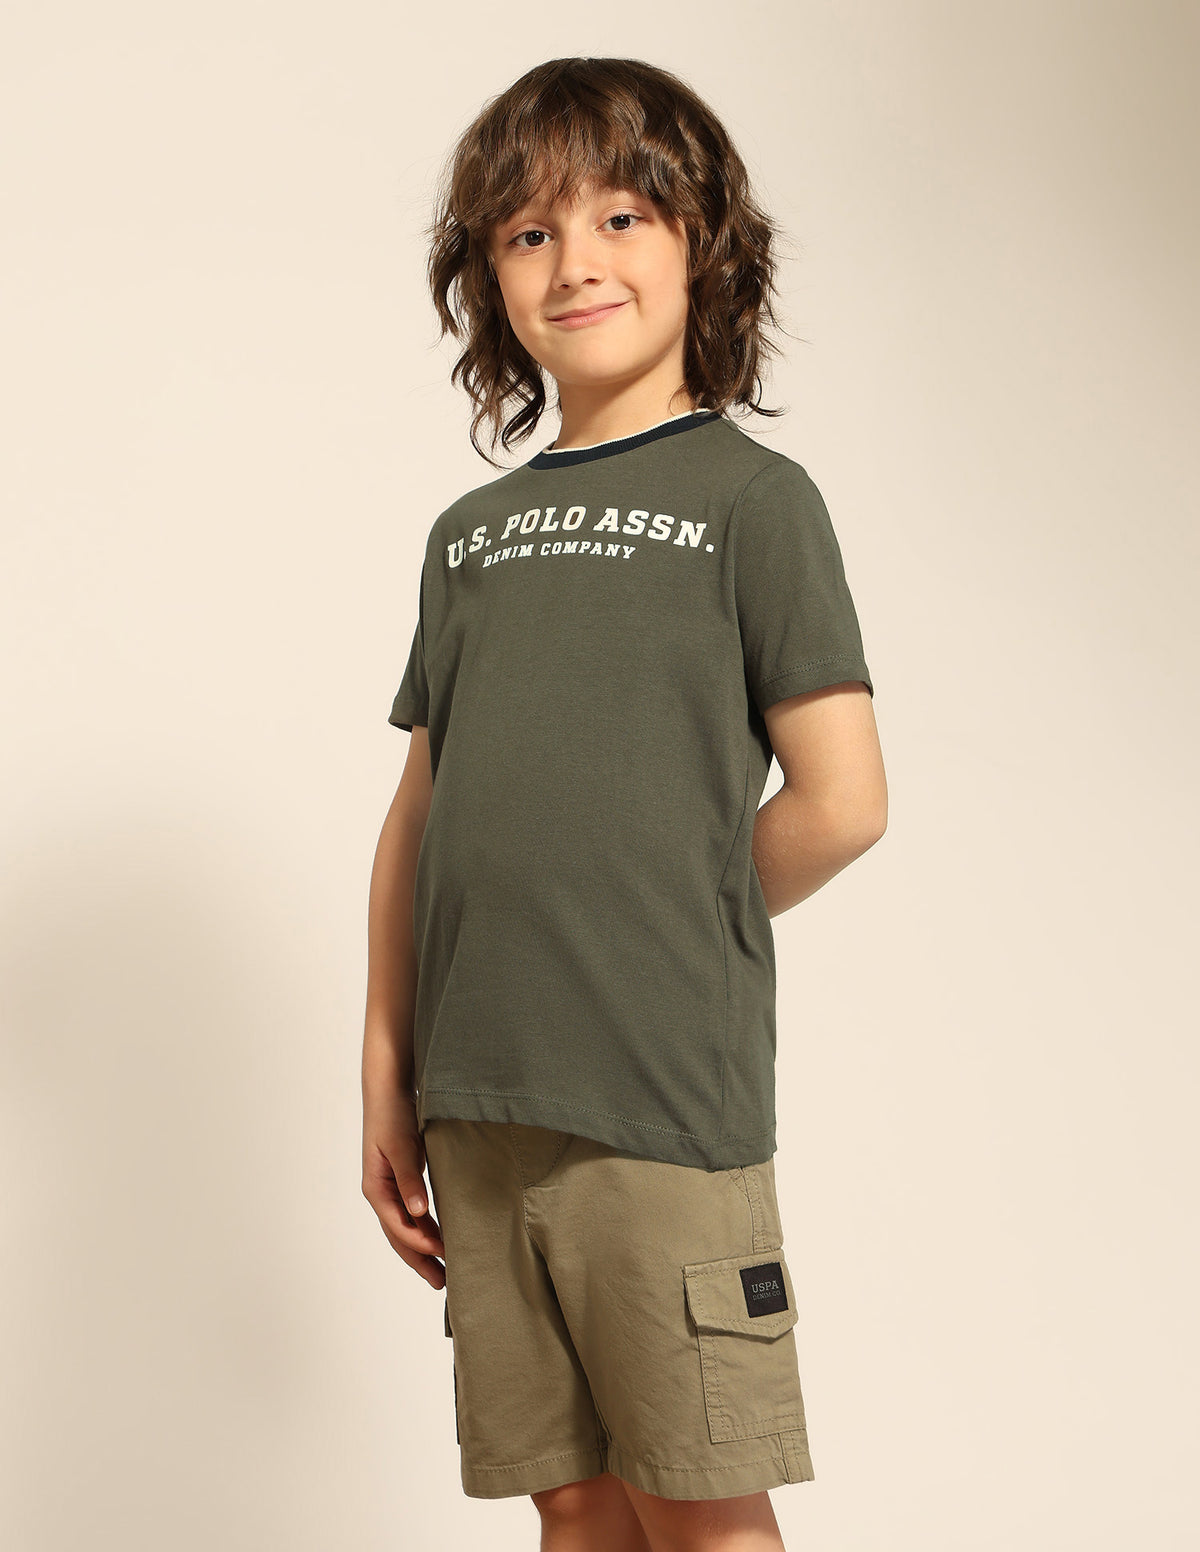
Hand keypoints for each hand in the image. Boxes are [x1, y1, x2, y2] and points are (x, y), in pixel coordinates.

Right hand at [362, 1093, 445, 1289]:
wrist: (389, 1090)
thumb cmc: (392, 1114)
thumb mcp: (402, 1145)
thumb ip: (409, 1179)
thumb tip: (418, 1212)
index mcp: (376, 1188)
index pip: (398, 1227)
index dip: (420, 1244)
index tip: (444, 1255)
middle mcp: (381, 1194)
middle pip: (399, 1236)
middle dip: (420, 1260)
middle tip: (443, 1283)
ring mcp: (390, 1189)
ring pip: (405, 1229)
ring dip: (423, 1249)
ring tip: (444, 1269)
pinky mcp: (402, 1181)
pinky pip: (412, 1214)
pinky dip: (425, 1229)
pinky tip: (440, 1237)